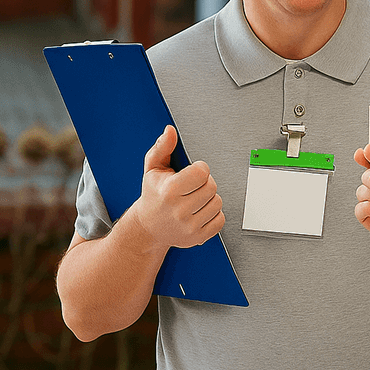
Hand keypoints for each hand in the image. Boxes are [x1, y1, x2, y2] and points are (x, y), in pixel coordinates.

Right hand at [129, 126, 224, 249]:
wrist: (149, 227)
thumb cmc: (153, 195)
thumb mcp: (153, 168)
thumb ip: (163, 147)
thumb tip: (170, 131)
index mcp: (169, 191)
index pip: (202, 173)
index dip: (200, 169)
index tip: (192, 172)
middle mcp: (179, 211)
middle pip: (212, 186)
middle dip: (205, 183)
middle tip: (192, 186)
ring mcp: (189, 227)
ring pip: (217, 202)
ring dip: (209, 199)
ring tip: (194, 199)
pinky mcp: (198, 237)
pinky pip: (220, 219)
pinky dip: (213, 214)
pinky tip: (199, 212)